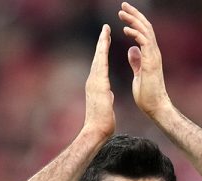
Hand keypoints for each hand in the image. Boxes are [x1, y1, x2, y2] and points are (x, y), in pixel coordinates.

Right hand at [83, 24, 115, 138]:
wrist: (96, 131)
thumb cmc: (102, 123)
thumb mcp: (106, 105)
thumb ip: (106, 96)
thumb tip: (108, 93)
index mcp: (96, 86)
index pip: (101, 65)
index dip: (103, 52)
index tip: (107, 40)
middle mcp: (92, 81)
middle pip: (98, 58)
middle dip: (102, 42)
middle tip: (105, 28)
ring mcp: (94, 82)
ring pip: (98, 58)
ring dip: (102, 43)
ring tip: (106, 30)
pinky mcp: (98, 84)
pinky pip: (101, 65)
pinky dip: (103, 53)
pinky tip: (106, 44)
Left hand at [118, 2, 172, 117]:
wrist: (155, 107)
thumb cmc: (147, 94)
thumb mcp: (139, 73)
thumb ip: (136, 61)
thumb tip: (132, 49)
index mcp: (149, 54)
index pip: (143, 32)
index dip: (134, 21)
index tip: (123, 14)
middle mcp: (153, 52)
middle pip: (145, 27)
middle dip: (134, 14)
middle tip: (123, 5)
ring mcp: (154, 56)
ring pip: (146, 31)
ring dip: (134, 20)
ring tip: (122, 12)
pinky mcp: (151, 62)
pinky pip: (144, 42)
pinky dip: (136, 34)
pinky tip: (125, 29)